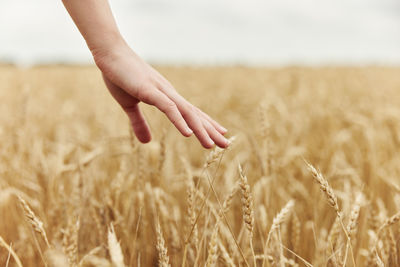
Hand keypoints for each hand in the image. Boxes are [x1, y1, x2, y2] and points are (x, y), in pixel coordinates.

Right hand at [93, 43, 228, 148]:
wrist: (109, 53)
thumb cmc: (120, 76)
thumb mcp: (129, 105)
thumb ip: (139, 123)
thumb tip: (147, 142)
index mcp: (166, 97)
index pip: (191, 113)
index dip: (206, 124)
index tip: (219, 135)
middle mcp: (169, 94)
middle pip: (194, 115)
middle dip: (211, 130)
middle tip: (226, 144)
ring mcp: (161, 91)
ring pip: (186, 113)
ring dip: (200, 129)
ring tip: (211, 145)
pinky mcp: (149, 91)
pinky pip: (168, 108)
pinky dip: (179, 120)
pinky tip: (189, 133)